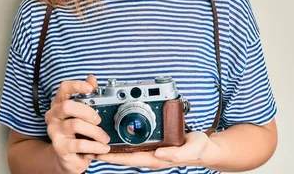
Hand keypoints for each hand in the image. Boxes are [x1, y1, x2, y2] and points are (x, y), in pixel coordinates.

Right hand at [45, 75, 110, 173]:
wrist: (68, 158)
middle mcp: (53, 116)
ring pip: (76, 124)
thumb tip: (92, 78)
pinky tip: (103, 148)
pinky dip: (96, 146)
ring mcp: (55, 132)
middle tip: (99, 120)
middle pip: (68, 106)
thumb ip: (87, 96)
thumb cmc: (77, 132)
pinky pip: (80, 144)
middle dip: (87, 111)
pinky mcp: (60, 148)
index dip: (76, 85)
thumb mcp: (82, 114)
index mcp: (59, 104)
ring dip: (96, 132)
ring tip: (105, 138)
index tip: (90, 87)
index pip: (63, 88)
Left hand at [95, 131, 209, 169]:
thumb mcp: (191, 149)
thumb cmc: (198, 149)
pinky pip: (134, 143)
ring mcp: (151, 150)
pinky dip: (122, 140)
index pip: (130, 159)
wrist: (204, 148)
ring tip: (95, 140)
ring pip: (127, 149)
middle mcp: (150, 155)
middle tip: (89, 146)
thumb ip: (176, 154)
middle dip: (107, 152)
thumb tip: (158, 155)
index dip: (114, 157)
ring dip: (112, 146)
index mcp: (156, 159)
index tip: (99, 153)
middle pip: (124, 156)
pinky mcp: (153, 143)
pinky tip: (114, 135)